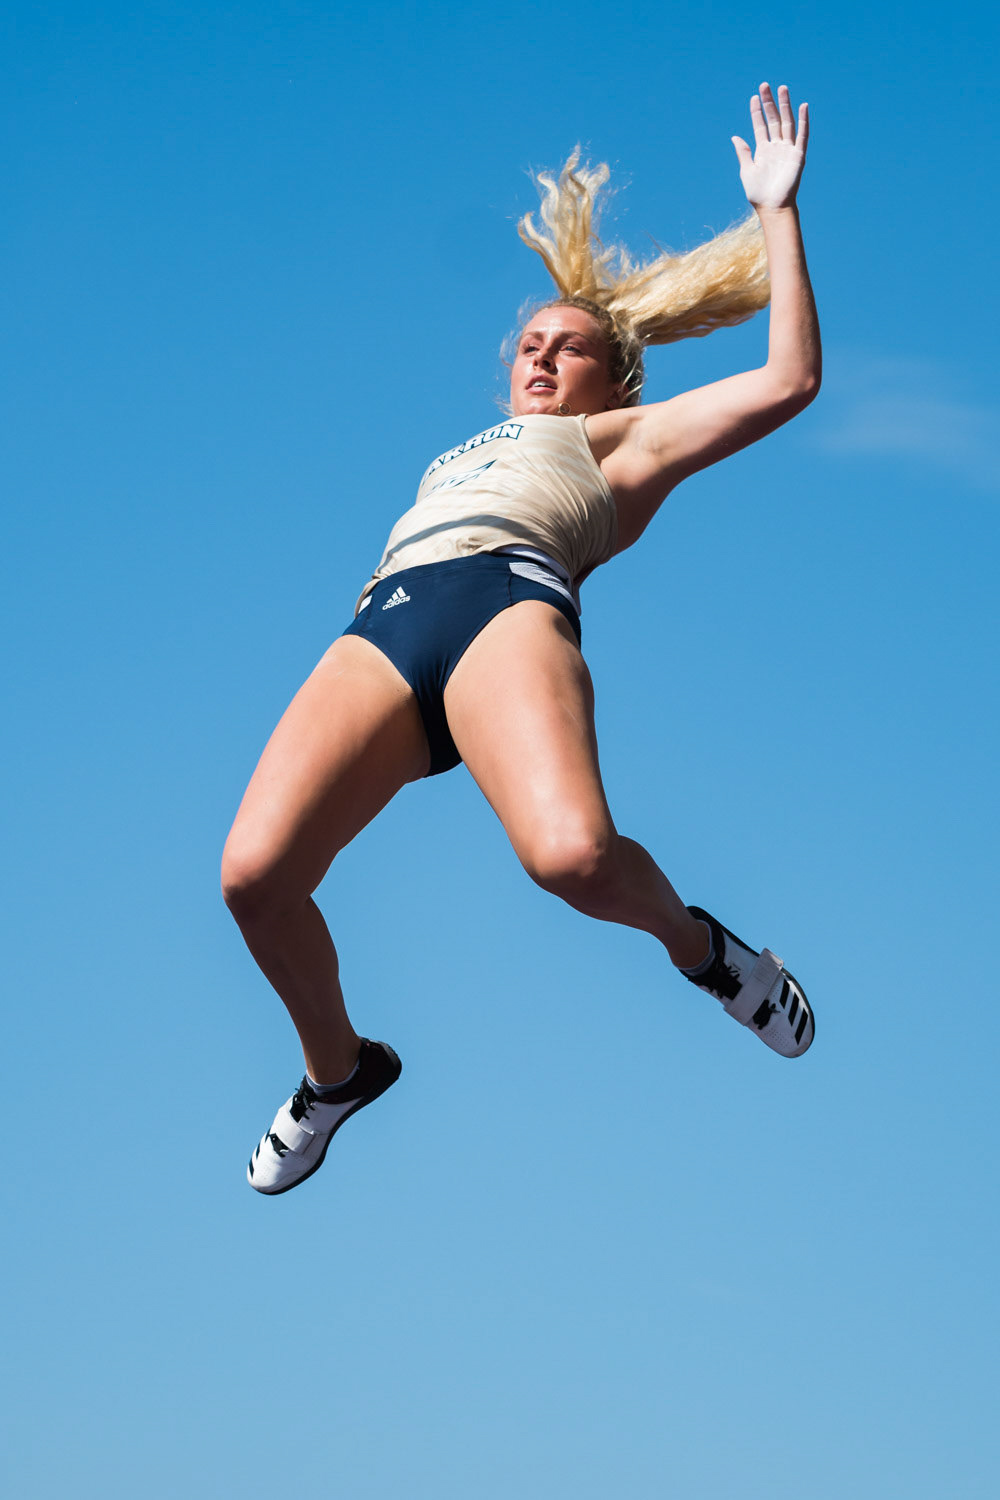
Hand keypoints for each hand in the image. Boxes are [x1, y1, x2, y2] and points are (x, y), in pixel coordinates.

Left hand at [732, 83, 807, 210]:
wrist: (772, 207)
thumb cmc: (758, 193)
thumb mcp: (747, 170)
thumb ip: (743, 152)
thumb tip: (735, 136)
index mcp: (763, 150)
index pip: (760, 125)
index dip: (757, 112)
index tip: (754, 97)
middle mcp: (776, 147)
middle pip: (773, 119)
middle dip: (769, 103)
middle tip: (765, 85)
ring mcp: (787, 149)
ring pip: (787, 122)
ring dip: (785, 105)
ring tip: (782, 88)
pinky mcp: (798, 155)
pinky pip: (802, 135)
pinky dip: (804, 121)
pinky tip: (803, 106)